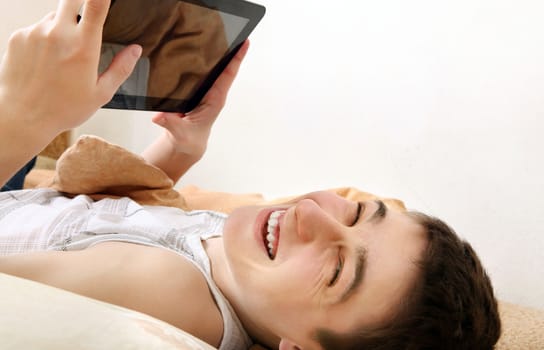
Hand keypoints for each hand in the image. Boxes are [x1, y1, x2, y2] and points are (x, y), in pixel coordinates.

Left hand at [0, 0, 140, 134]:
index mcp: (83, 46)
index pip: (96, 4)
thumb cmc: (63, 109)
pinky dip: (43, 39)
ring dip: (61, 28)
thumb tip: (135, 50)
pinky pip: (36, 28)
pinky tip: (44, 62)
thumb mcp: (101, 93)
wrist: (23, 117)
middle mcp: (58, 33)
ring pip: (54, 17)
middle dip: (80, 5)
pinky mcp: (18, 37)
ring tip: (61, 57)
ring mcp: (35, 33)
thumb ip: (121, 68)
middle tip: (83, 27)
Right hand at [151, 40, 249, 158]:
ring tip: (225, 34)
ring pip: (218, 70)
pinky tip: (208, 48)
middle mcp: (214, 94)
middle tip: (237, 31)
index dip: (236, 59)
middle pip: (227, 68)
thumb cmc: (186, 139)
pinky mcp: (201, 91)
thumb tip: (160, 117)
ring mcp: (209, 92)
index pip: (227, 76)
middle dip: (233, 51)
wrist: (187, 144)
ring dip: (223, 54)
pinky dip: (210, 60)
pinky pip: (208, 73)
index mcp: (214, 101)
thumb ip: (170, 124)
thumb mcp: (178, 133)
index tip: (245, 44)